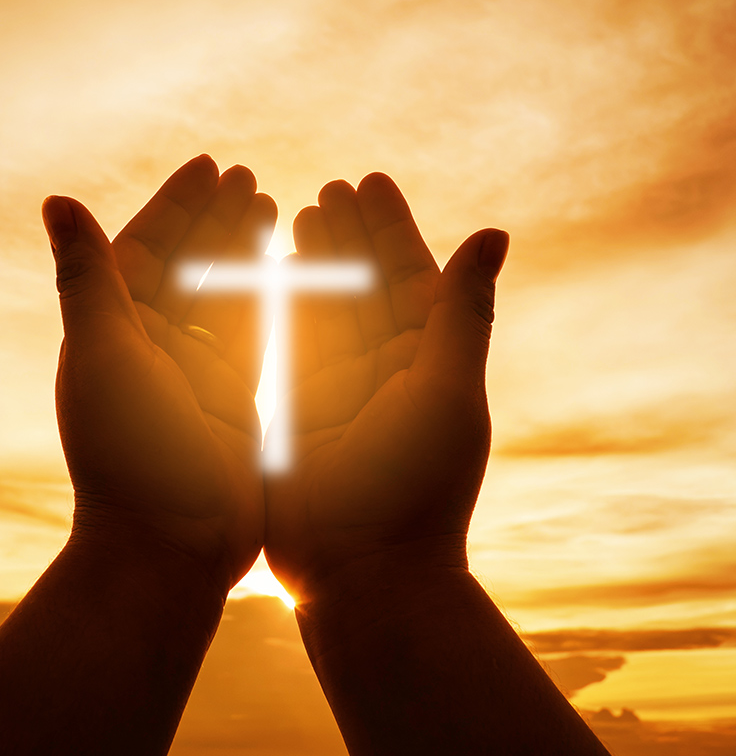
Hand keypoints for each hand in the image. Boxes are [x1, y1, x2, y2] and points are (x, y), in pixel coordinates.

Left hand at [42, 155, 276, 596]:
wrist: (168, 548)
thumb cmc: (129, 454)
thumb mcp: (104, 356)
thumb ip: (86, 277)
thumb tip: (55, 200)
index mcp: (112, 331)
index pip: (146, 248)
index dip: (176, 204)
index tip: (210, 165)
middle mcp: (149, 347)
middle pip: (186, 264)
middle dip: (214, 218)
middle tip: (249, 177)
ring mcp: (192, 372)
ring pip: (222, 294)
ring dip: (242, 249)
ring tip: (271, 205)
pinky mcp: (231, 398)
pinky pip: (250, 334)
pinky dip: (267, 298)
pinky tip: (290, 268)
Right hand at [264, 173, 508, 600]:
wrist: (365, 574)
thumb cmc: (417, 487)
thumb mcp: (447, 393)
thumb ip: (462, 311)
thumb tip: (494, 232)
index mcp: (426, 361)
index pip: (408, 276)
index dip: (389, 227)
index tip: (368, 180)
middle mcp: (382, 370)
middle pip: (361, 286)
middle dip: (346, 236)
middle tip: (326, 188)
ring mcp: (336, 390)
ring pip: (320, 310)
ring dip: (310, 263)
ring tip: (296, 214)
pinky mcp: (294, 412)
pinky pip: (283, 348)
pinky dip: (274, 309)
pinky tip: (261, 274)